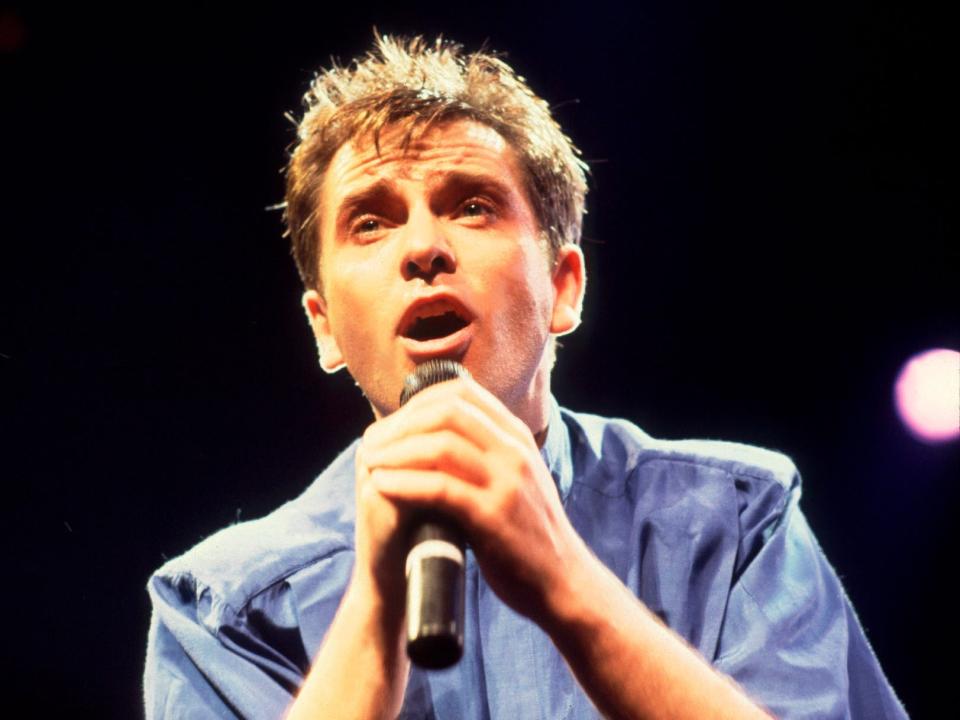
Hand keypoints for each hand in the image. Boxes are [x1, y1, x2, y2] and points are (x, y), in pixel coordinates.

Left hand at [356, 376, 584, 620]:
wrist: (562, 581)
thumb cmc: (528, 532)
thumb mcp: (515, 478)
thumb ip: (486, 453)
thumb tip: (436, 434)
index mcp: (517, 438)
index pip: (462, 393)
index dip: (418, 402)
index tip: (392, 423)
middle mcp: (515, 452)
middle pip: (447, 412)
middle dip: (401, 424)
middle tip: (371, 441)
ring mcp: (507, 482)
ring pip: (441, 445)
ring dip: (395, 451)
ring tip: (368, 461)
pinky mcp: (495, 516)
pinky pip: (440, 488)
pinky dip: (404, 483)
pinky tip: (380, 486)